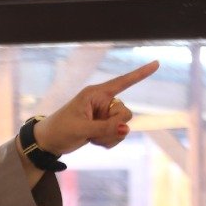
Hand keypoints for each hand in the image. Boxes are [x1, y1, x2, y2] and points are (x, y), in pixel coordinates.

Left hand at [30, 61, 159, 155]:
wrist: (47, 142)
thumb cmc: (59, 130)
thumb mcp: (81, 129)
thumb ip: (104, 129)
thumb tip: (125, 129)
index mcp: (95, 94)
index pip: (122, 82)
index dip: (140, 74)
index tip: (157, 63)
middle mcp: (102, 102)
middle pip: (125, 113)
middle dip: (113, 127)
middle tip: (94, 132)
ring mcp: (104, 115)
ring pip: (122, 127)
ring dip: (109, 137)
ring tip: (90, 138)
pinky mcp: (104, 127)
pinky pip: (117, 135)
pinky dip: (108, 141)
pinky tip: (94, 142)